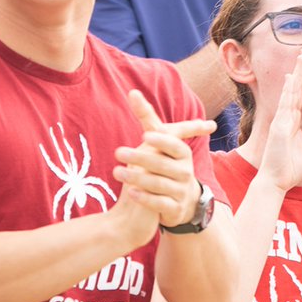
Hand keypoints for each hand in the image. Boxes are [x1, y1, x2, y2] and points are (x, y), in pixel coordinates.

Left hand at [112, 90, 216, 245]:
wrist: (180, 202)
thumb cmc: (165, 163)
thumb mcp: (158, 142)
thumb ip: (147, 118)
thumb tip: (132, 92)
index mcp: (183, 154)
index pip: (174, 145)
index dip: (161, 141)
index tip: (144, 136)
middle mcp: (185, 172)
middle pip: (163, 165)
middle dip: (141, 158)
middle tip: (118, 152)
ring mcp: (181, 191)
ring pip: (159, 184)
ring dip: (137, 178)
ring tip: (116, 172)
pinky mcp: (174, 209)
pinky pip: (160, 204)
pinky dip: (145, 199)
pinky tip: (130, 193)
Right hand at [256, 49, 301, 190]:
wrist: (275, 183)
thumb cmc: (290, 169)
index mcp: (293, 123)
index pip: (301, 97)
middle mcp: (286, 118)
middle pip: (294, 89)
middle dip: (300, 70)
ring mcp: (281, 120)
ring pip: (290, 92)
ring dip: (296, 73)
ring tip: (301, 56)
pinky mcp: (279, 126)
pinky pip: (286, 105)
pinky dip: (288, 90)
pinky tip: (291, 76)